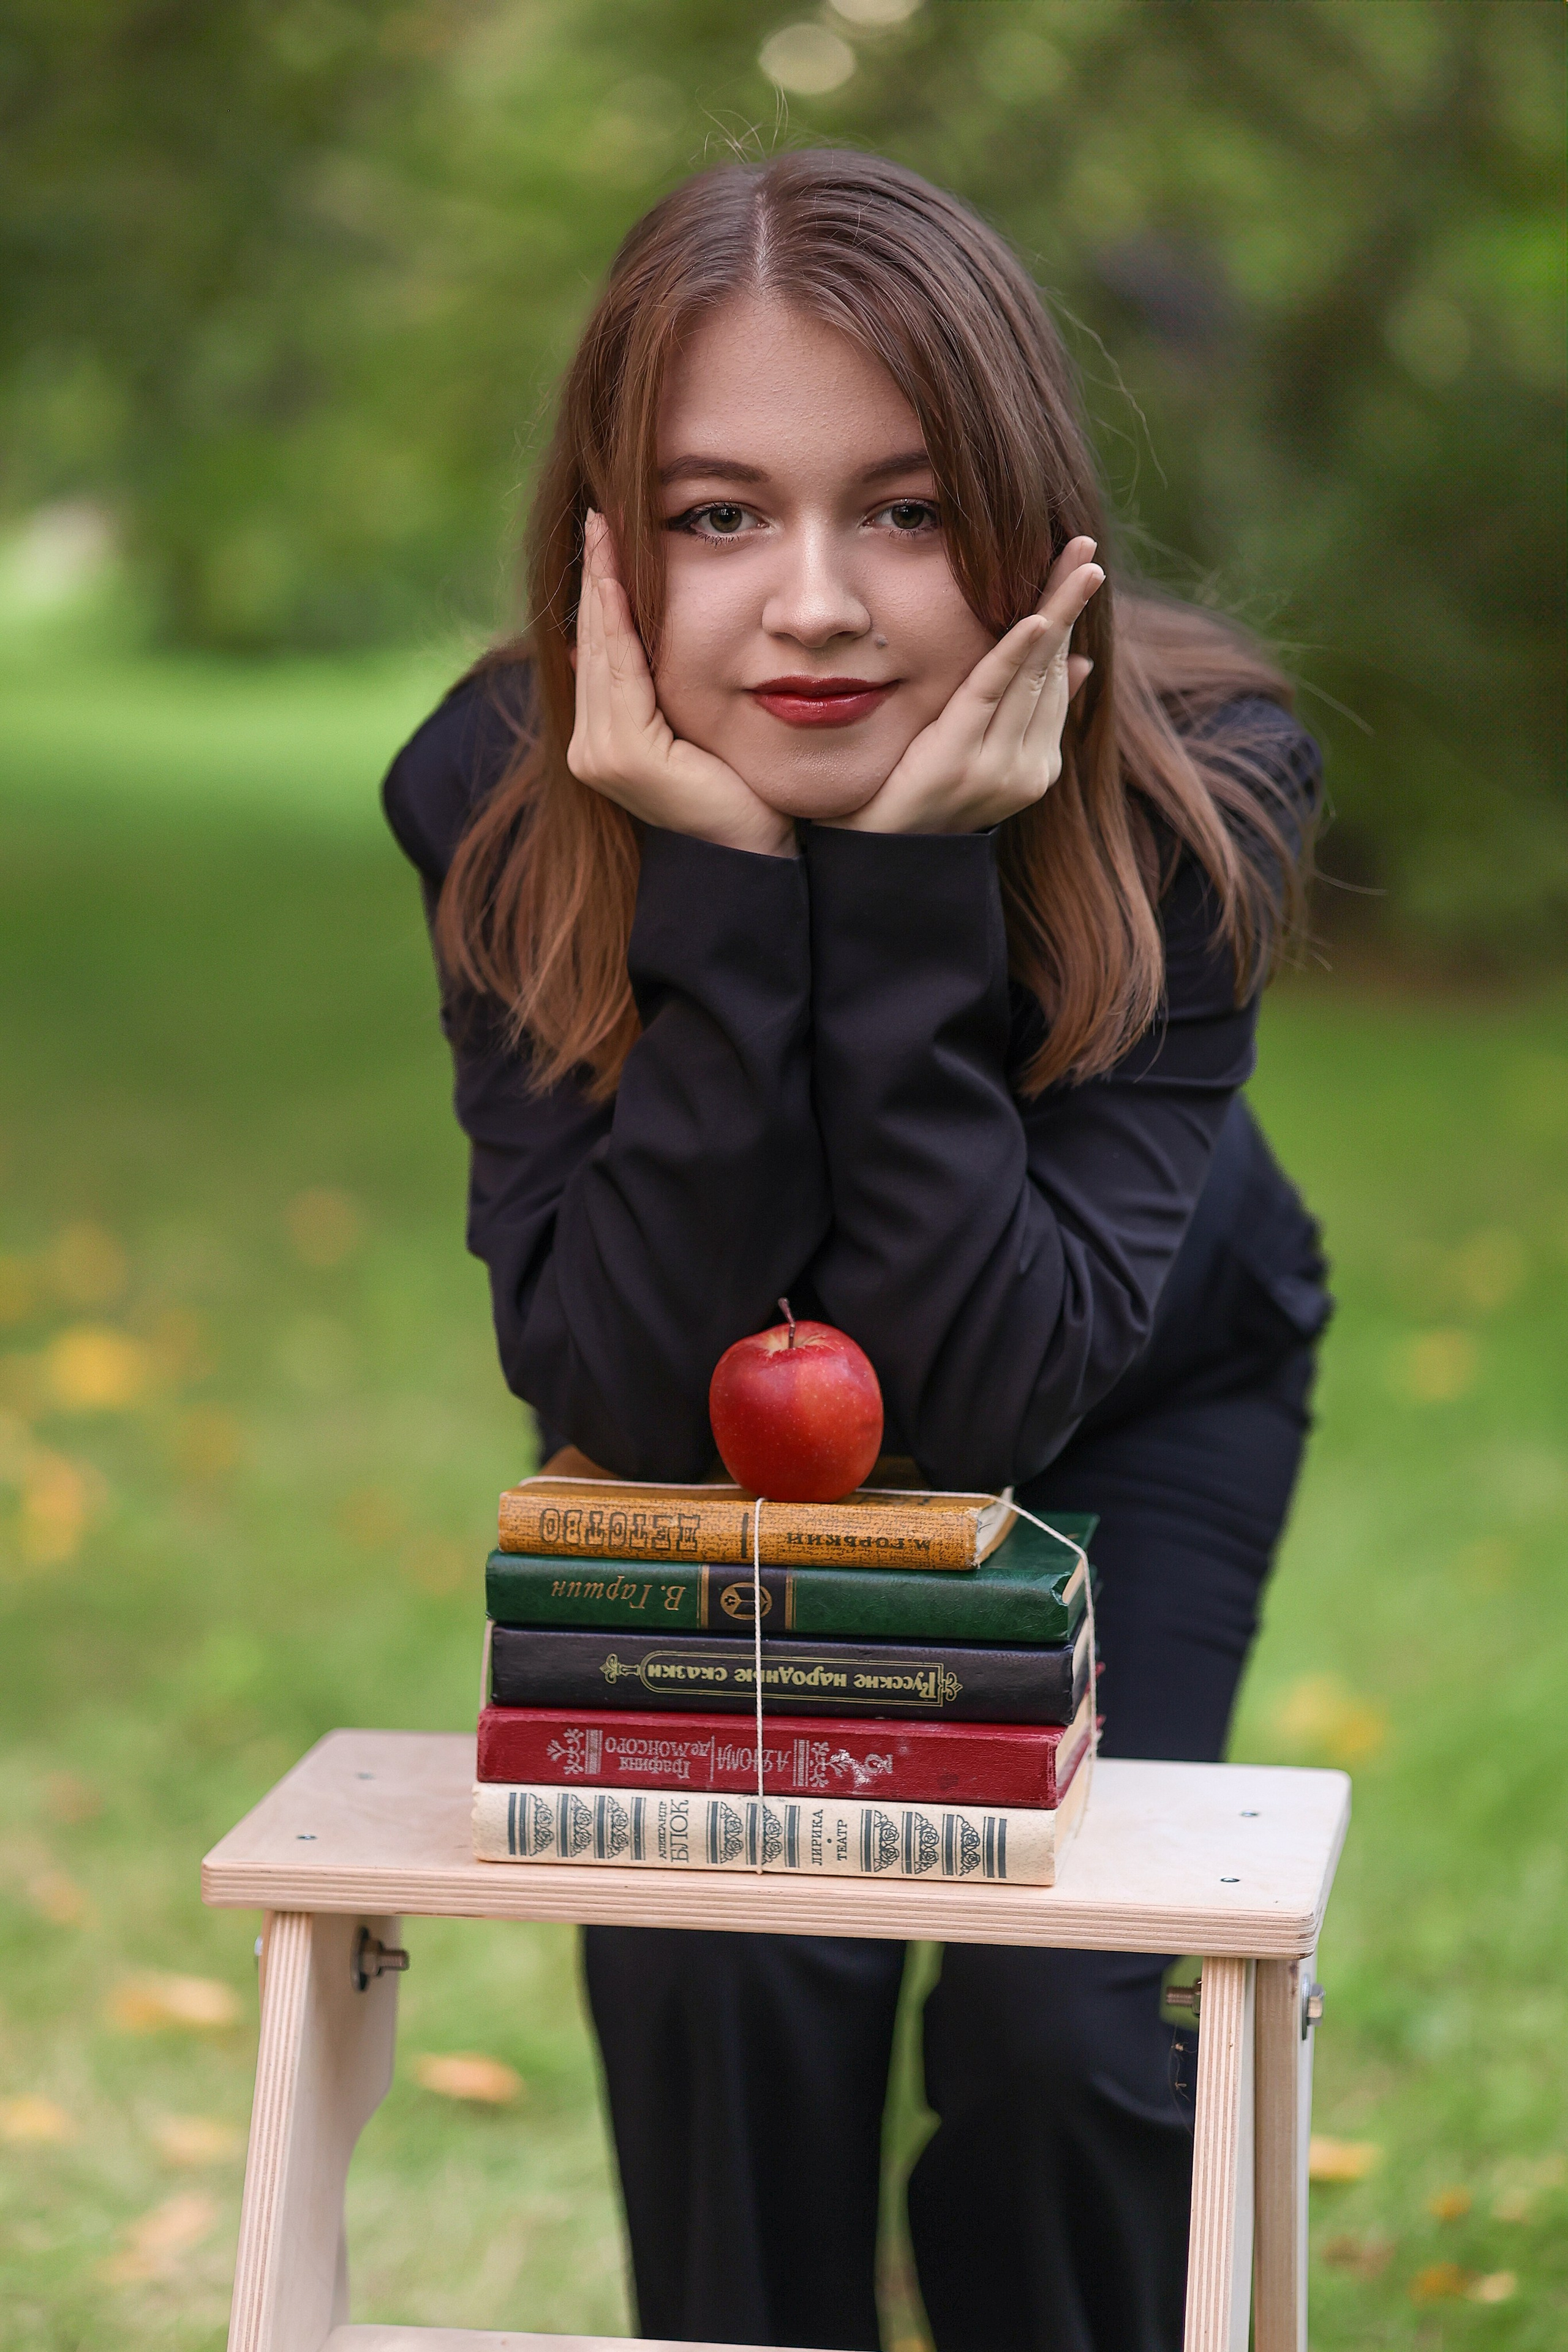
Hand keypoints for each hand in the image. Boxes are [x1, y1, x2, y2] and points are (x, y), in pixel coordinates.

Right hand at [567, 514, 794, 856]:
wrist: (761, 855)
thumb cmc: (748, 792)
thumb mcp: (705, 724)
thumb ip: (677, 686)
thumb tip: (656, 630)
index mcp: (607, 739)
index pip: (602, 647)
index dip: (601, 588)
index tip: (605, 529)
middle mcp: (591, 747)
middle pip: (592, 640)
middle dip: (596, 574)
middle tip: (598, 512)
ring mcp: (600, 754)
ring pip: (601, 648)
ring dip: (602, 583)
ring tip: (604, 527)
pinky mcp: (624, 756)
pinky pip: (621, 669)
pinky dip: (618, 619)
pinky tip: (619, 574)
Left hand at [828, 538, 1103, 835]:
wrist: (878, 853)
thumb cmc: (919, 794)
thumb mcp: (977, 749)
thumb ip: (1026, 711)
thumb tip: (1079, 662)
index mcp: (1036, 766)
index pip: (1055, 677)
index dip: (1067, 618)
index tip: (1082, 569)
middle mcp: (1027, 770)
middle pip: (1050, 667)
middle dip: (1069, 603)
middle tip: (1086, 550)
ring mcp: (997, 769)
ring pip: (1029, 674)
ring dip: (1054, 612)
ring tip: (1075, 563)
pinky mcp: (961, 759)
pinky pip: (991, 694)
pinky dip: (1013, 653)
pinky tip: (1035, 617)